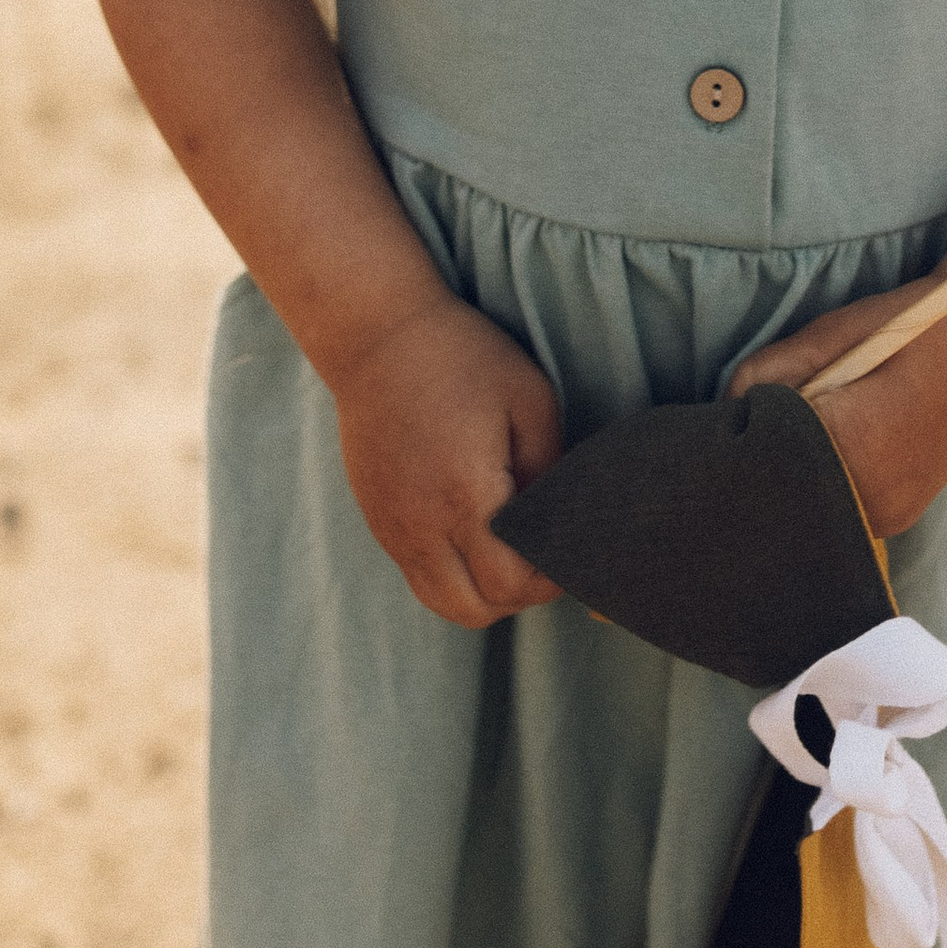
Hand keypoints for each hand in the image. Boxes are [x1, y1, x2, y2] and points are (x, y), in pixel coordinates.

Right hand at [328, 299, 564, 627]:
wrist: (376, 337)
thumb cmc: (462, 357)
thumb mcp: (530, 401)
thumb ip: (551, 470)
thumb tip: (558, 520)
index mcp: (466, 497)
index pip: (512, 584)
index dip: (550, 582)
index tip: (570, 555)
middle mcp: (422, 526)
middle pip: (476, 610)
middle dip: (519, 597)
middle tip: (544, 560)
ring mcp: (393, 528)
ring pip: (442, 603)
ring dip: (482, 594)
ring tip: (509, 554)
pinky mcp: (378, 520)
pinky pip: (418, 576)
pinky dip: (452, 576)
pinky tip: (475, 538)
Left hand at [731, 287, 946, 543]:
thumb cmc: (906, 331)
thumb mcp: (825, 337)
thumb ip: (764, 374)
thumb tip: (722, 413)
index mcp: (847, 450)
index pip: (758, 468)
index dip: (735, 449)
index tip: (720, 434)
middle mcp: (871, 500)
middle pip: (783, 501)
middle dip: (759, 473)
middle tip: (743, 439)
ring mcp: (890, 515)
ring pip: (812, 512)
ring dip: (792, 484)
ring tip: (790, 440)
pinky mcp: (900, 516)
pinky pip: (841, 514)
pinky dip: (823, 490)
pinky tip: (823, 455)